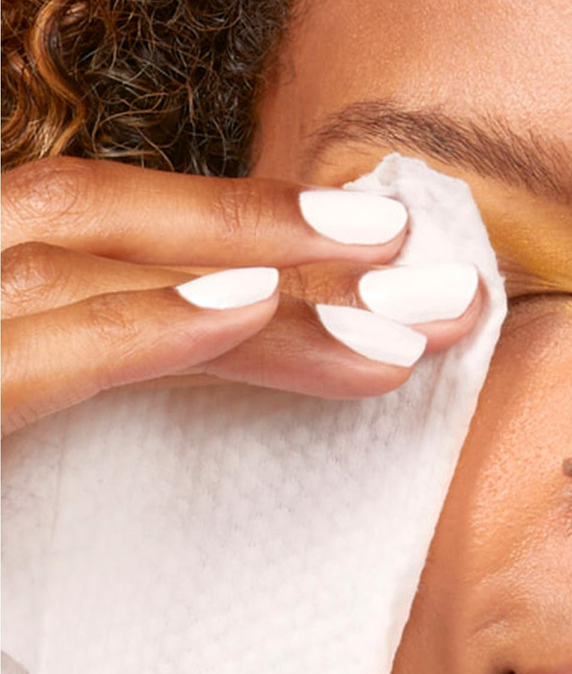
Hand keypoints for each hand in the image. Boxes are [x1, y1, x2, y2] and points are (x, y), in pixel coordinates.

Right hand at [1, 157, 482, 435]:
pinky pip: (23, 357)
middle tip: (430, 269)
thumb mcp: (28, 453)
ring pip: (71, 263)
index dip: (234, 224)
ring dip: (247, 270)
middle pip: (94, 221)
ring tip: (388, 309)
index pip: (93, 233)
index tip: (373, 253)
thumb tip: (247, 345)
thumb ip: (89, 380)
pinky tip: (248, 306)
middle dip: (268, 231)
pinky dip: (137, 325)